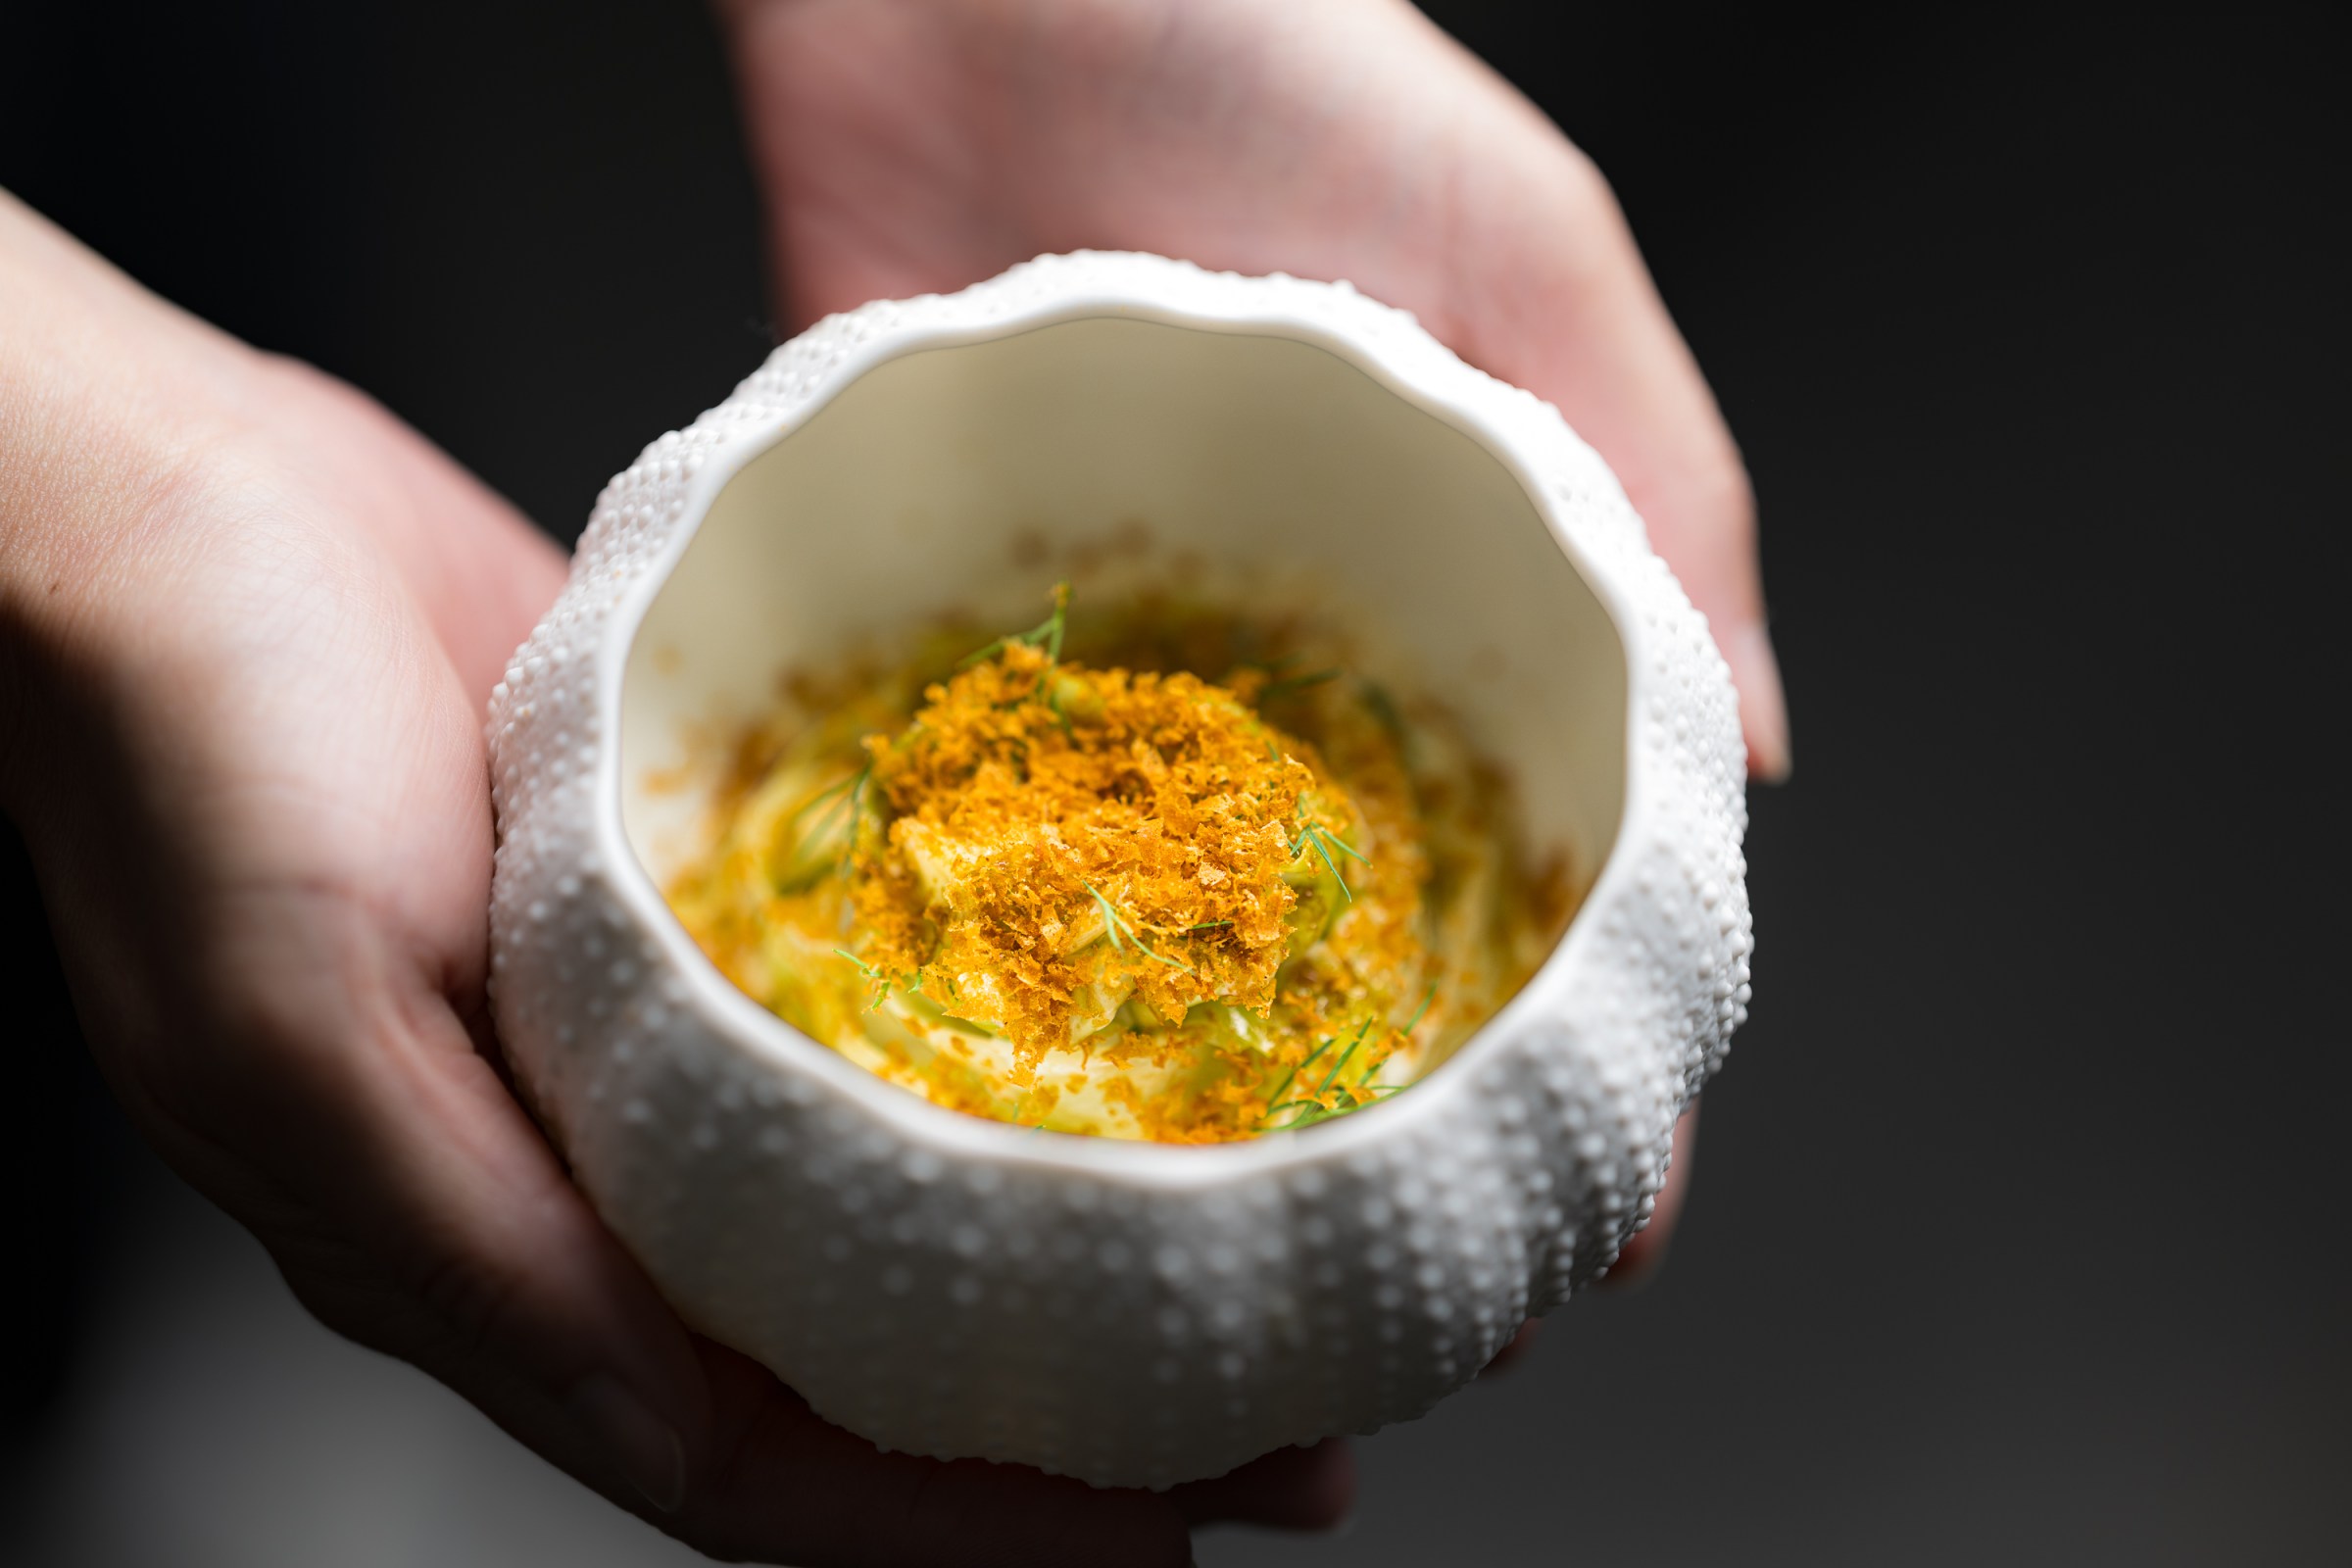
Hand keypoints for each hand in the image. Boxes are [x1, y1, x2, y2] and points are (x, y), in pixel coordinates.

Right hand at [0, 189, 1342, 1564]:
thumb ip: (479, 1256)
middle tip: (1317, 1414)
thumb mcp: (297, 1027)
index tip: (1194, 1515)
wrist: (174, 508)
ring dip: (1102, 1233)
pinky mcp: (710, 894)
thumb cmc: (185, 753)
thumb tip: (677, 1438)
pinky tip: (1161, 1027)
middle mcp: (608, 1171)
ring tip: (1306, 1227)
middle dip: (1102, 1406)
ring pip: (915, 1189)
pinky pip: (892, 1005)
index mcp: (507, 1251)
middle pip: (888, 1349)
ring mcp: (670, 1037)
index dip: (989, 1523)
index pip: (781, 1467)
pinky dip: (1028, 1046)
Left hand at [723, 0, 1755, 1301]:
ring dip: (1188, 1082)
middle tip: (1396, 1282)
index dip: (1591, 1049)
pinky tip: (995, 1056)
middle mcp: (1274, 649)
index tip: (1599, 1218)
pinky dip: (982, 927)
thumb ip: (1650, 479)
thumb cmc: (1268, 45)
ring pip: (1155, 915)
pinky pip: (954, 797)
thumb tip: (1756, 763)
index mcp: (1440, 582)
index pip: (1548, 854)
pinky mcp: (930, 608)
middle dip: (1388, 1117)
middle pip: (1350, 932)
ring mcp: (1099, 650)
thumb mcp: (1523, 246)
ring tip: (1214, 1245)